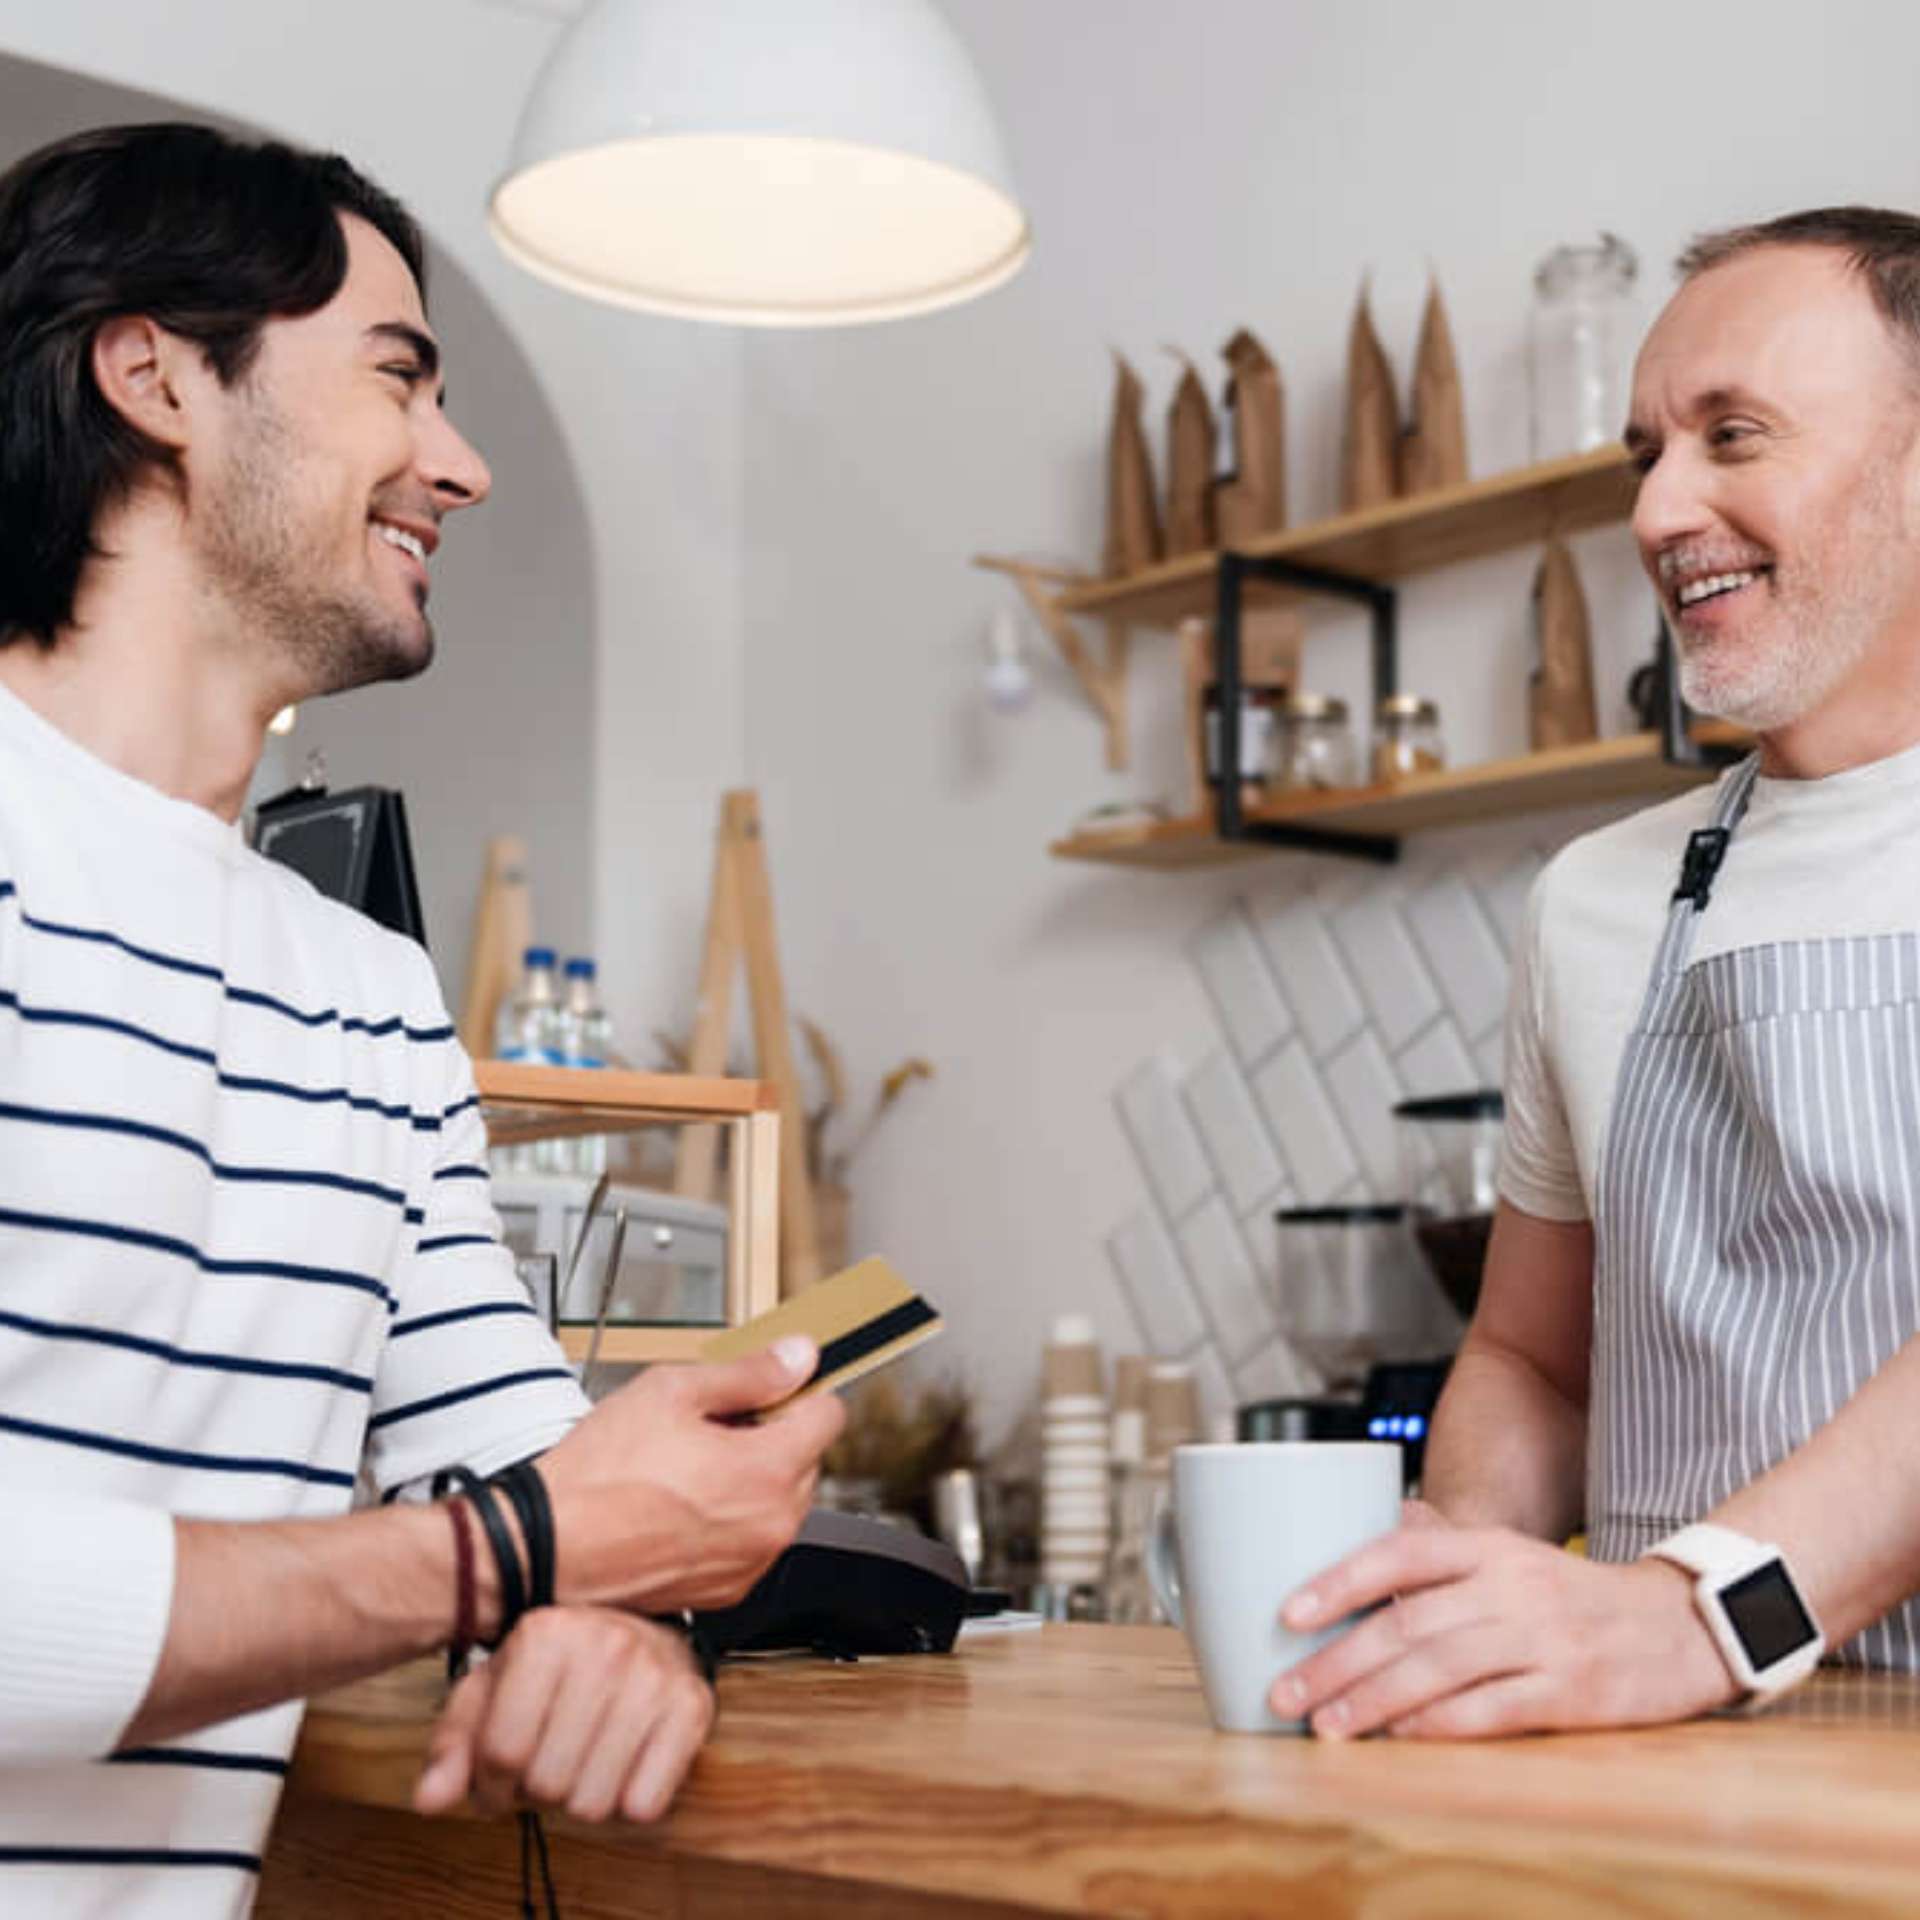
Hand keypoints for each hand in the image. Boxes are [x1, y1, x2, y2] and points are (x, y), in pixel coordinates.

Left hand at [413, 1608, 713, 1822]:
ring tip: (583, 1760)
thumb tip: (429, 1801)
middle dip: (538, 1789)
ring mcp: (654, 1675)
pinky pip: (645, 1803)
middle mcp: (605, 1645)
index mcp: (546, 1633)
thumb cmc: (555, 1669)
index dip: (491, 1782)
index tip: (501, 1773)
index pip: (501, 1751)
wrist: (641, 1631)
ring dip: (580, 1798)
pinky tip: (624, 1764)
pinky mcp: (692, 1706)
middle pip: (547, 1783)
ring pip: (593, 1803)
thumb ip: (454, 1744)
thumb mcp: (494, 1689)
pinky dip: (628, 1800)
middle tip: (548, 1761)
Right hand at [539, 1337, 844, 1614]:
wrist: (547, 1547)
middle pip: (806, 1459)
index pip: (828, 1415)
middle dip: (771, 1435)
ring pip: (780, 1501)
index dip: (796, 1391)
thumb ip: (749, 1373)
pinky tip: (682, 1503)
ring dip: (752, 1478)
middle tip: (711, 1425)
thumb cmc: (599, 1475)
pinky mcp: (725, 1591)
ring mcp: (751, 1564)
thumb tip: (798, 1356)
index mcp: (769, 1471)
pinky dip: (731, 1519)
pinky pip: (751, 1540)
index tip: (770, 1389)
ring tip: (689, 1466)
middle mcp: (772, 1525)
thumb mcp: (673, 1392)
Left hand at [1269, 1523, 1736, 1738]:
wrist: (1678, 1626)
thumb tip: (1367, 1532)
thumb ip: (1441, 1550)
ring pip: (1440, 1667)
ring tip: (1326, 1723)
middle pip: (1408, 1621)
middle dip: (1337, 1660)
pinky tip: (1398, 1736)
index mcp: (1487, 1547)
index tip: (1287, 1613)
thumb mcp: (1509, 1555)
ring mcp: (1543, 1638)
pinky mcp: (1571, 1691)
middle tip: (1286, 1691)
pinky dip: (1439, 1724)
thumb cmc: (1570, 1595)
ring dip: (1374, 1699)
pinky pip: (1492, 1709)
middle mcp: (1510, 1585)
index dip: (1338, 1581)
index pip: (1399, 1552)